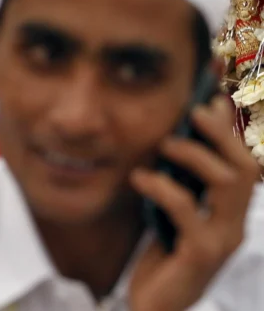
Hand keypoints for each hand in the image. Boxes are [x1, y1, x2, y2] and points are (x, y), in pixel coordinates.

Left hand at [129, 96, 258, 310]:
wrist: (151, 308)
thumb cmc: (158, 256)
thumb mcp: (169, 210)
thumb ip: (176, 179)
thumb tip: (172, 134)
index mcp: (229, 212)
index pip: (244, 161)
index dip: (229, 127)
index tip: (209, 94)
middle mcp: (234, 224)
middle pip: (245, 167)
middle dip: (220, 133)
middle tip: (190, 111)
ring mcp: (222, 241)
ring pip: (229, 183)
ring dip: (195, 155)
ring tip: (163, 144)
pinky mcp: (201, 255)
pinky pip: (189, 211)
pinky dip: (163, 187)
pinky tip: (139, 178)